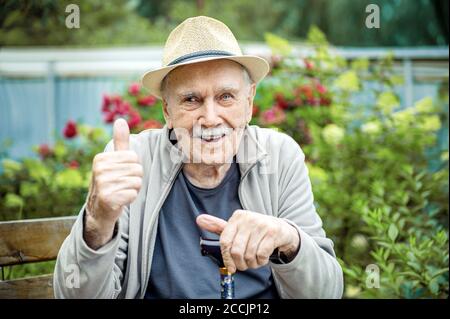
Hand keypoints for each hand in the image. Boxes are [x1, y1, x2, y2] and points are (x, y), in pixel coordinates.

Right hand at [84, 118, 142, 247]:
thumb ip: (119, 141)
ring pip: (137, 182)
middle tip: (121, 185)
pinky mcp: (108, 198)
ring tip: (120, 192)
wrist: (99, 209)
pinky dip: (130, 198)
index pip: (134, 157)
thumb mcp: (114, 160)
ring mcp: (102, 184)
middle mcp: (99, 170)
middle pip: (137, 169)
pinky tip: (120, 200)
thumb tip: (121, 120)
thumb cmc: (111, 182)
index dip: (132, 167)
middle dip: (134, 179)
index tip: (121, 174)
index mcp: (101, 159)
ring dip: (133, 189)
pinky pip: (133, 193)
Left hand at [196, 210, 299, 272]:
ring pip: (249, 254)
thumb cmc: (254, 231)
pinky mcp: (273, 232)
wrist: (281, 229)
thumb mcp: (237, 227)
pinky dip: (261, 261)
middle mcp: (248, 218)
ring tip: (254, 261)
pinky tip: (262, 258)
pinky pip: (261, 255)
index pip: (225, 241)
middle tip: (244, 266)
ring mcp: (261, 224)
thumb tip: (199, 219)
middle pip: (236, 250)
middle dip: (240, 263)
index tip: (230, 267)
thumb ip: (218, 226)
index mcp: (237, 217)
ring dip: (252, 264)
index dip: (226, 258)